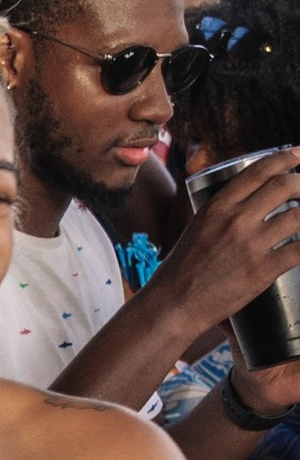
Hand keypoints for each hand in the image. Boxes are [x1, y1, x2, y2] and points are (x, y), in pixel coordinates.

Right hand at [164, 149, 299, 336]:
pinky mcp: (261, 271)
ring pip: (299, 216)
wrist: (173, 305)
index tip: (299, 153)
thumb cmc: (181, 271)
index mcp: (217, 206)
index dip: (285, 157)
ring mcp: (250, 245)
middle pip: (284, 186)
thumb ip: (222, 213)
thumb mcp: (197, 228)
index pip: (259, 171)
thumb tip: (247, 203)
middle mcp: (235, 220)